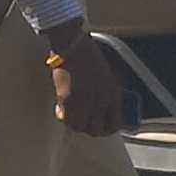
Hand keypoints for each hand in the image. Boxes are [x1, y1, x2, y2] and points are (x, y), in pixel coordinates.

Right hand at [43, 21, 121, 136]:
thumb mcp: (105, 76)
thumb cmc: (87, 56)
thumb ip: (105, 95)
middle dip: (89, 129)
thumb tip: (100, 111)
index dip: (107, 130)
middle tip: (83, 123)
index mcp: (113, 93)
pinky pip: (67, 119)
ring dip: (75, 124)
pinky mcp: (68, 99)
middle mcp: (101, 100)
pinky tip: (60, 109)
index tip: (101, 128)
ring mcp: (85, 101)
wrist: (73, 45)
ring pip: (80, 127)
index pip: (115, 124)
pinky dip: (63, 117)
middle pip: (97, 130)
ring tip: (71, 116)